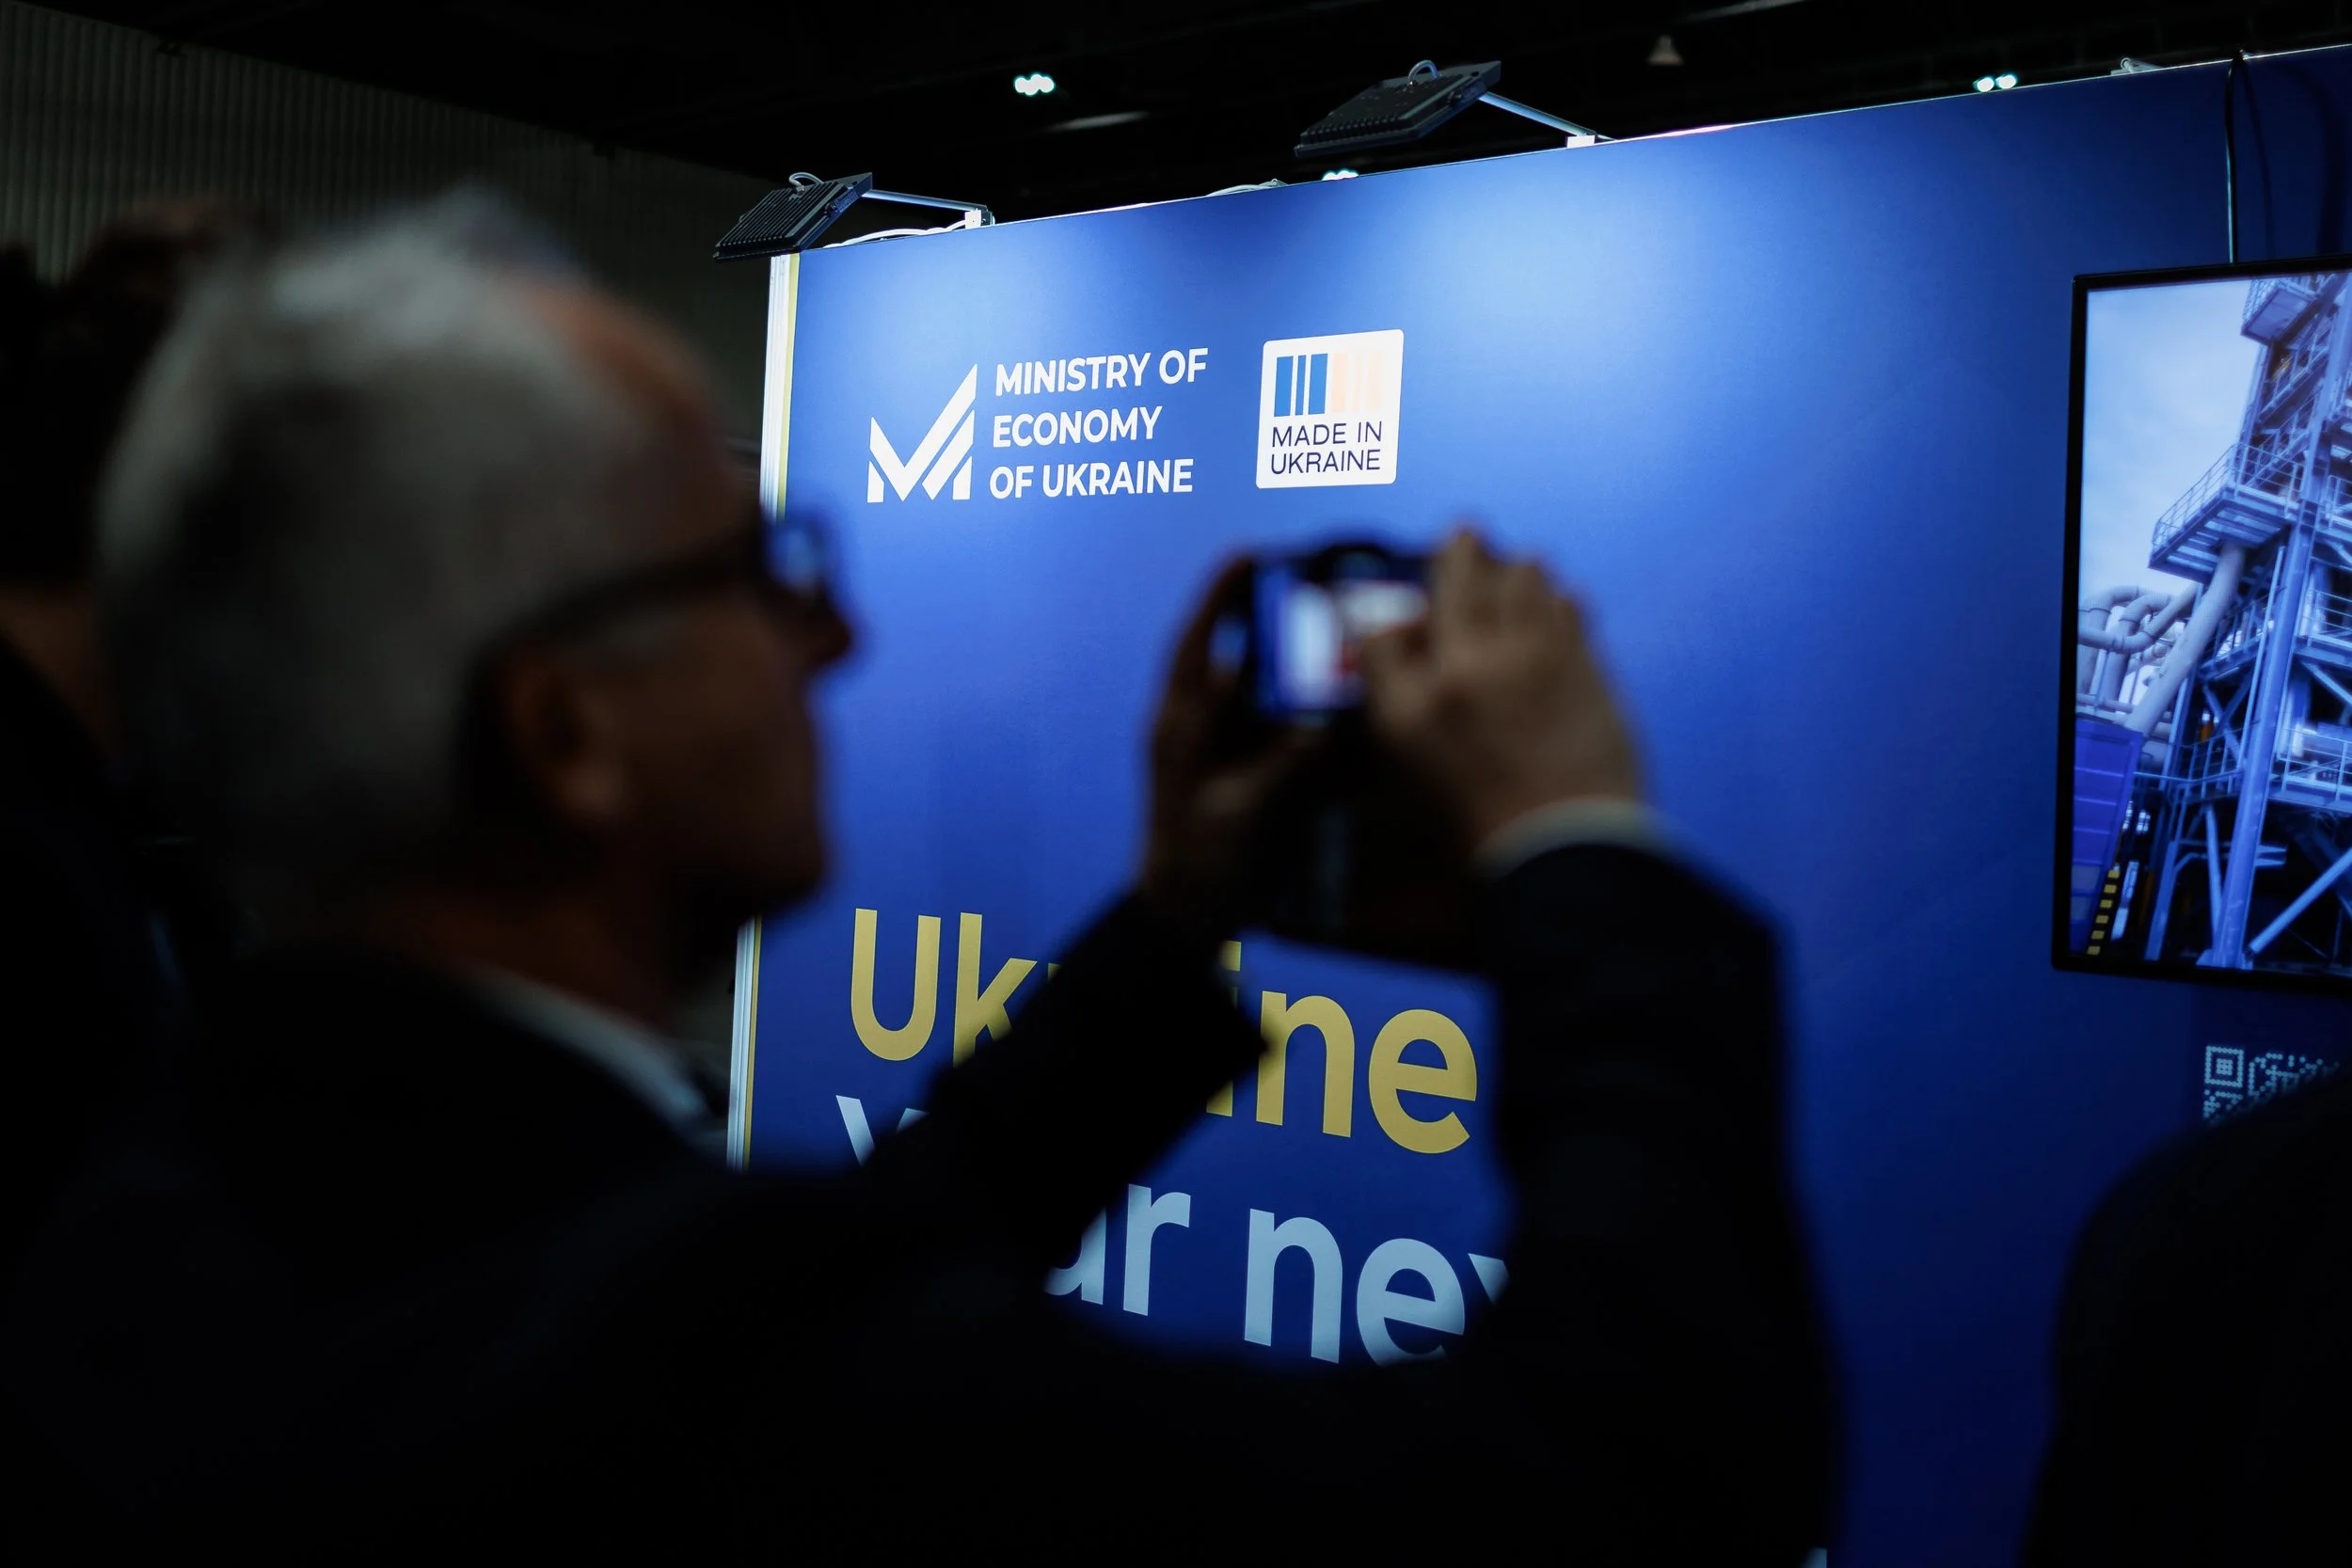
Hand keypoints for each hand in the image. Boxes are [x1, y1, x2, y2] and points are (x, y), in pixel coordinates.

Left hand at [1139, 560, 1316, 928]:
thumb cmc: (1199, 862)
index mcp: (1182, 722)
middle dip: (1275, 614)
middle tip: (1318, 574)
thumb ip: (1279, 767)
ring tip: (1351, 624)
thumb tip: (1323, 727)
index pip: (1199, 643)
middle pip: (1243, 652)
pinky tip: (1359, 692)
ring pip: (1270, 687)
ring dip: (1305, 658)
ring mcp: (1236, 749)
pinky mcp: (1261, 776)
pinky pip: (1293, 731)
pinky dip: (1323, 711)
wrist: (1194, 917)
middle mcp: (1209, 725)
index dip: (1222, 596)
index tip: (1248, 553)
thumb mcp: (1237, 812)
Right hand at [1360, 530, 1640, 847]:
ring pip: (1522, 578)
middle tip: (1464, 533)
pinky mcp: (1583, 665)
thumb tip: (1401, 657)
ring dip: (1516, 566)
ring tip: (1517, 563)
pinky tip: (1562, 602)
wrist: (1564, 851)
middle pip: (1457, 576)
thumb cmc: (1483, 830)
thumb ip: (1402, 705)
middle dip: (1458, 549)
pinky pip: (1571, 607)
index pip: (1380, 635)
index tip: (1401, 609)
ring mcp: (1530, 658)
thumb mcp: (1415, 776)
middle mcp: (1465, 667)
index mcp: (1411, 705)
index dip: (1387, 618)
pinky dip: (1561, 600)